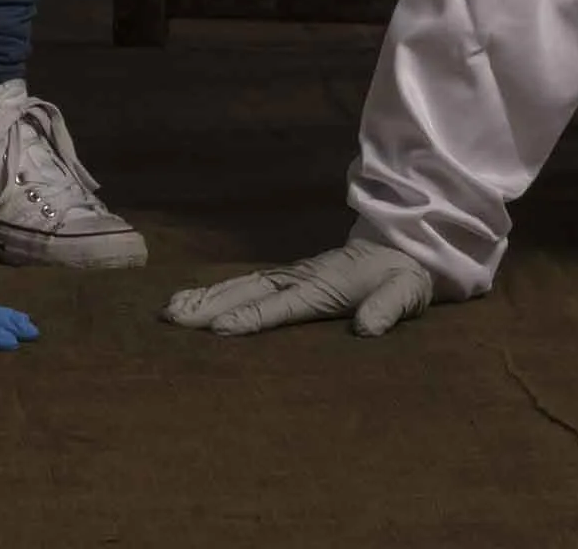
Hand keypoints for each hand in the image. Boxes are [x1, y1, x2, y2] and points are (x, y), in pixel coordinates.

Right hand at [164, 237, 443, 339]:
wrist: (403, 246)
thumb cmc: (403, 277)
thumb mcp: (406, 293)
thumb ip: (387, 309)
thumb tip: (365, 329)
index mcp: (323, 286)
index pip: (280, 306)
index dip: (250, 318)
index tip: (219, 330)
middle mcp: (299, 278)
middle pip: (247, 292)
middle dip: (210, 306)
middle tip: (173, 319)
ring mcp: (291, 275)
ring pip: (241, 286)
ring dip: (205, 298)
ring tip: (171, 310)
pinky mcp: (289, 277)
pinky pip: (247, 285)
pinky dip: (219, 292)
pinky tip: (198, 301)